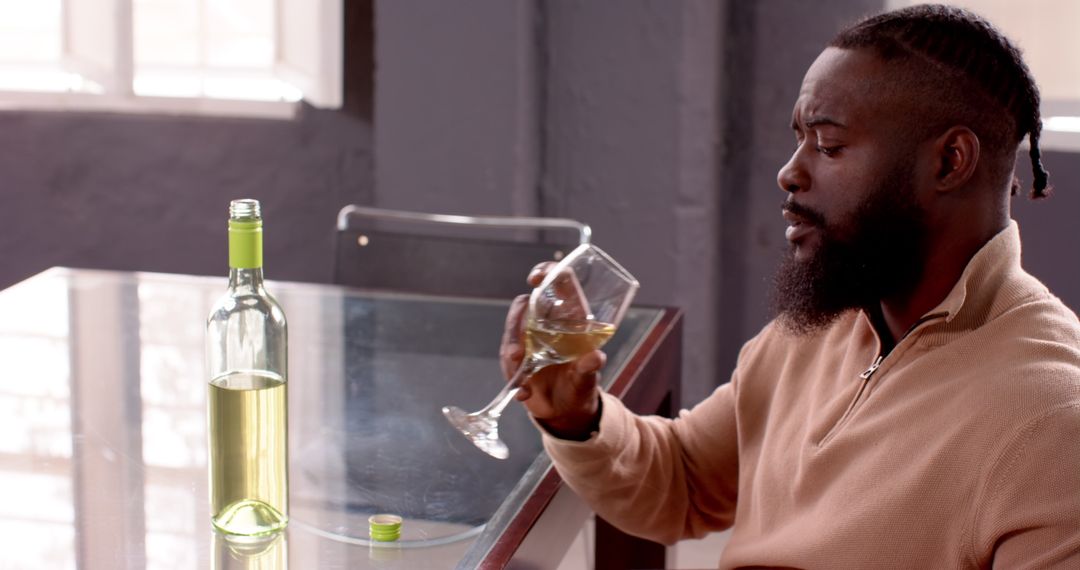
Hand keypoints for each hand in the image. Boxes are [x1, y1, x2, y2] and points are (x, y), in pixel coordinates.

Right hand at [499, 263, 604, 439]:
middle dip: (515, 323)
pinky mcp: (517, 357)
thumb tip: (595, 358)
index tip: (535, 279)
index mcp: (570, 316)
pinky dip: (514, 378)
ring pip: (511, 332)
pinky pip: (507, 359)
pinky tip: (524, 394)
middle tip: (515, 352)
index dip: (547, 272)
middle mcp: (547, 322)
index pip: (559, 282)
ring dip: (510, 351)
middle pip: (525, 305)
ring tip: (520, 373)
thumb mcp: (588, 378)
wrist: (566, 410)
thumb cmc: (581, 386)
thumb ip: (590, 367)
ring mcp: (529, 338)